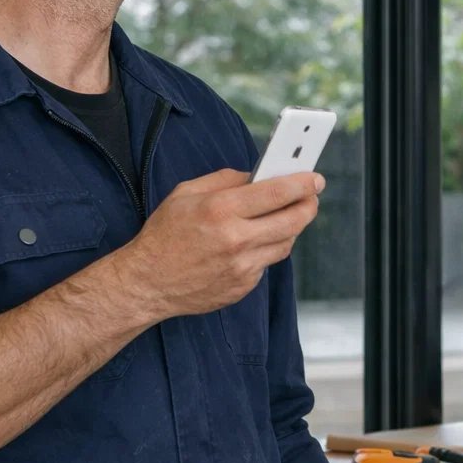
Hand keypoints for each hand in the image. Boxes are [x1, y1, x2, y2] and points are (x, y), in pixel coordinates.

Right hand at [117, 168, 322, 319]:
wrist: (147, 283)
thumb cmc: (164, 234)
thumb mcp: (186, 193)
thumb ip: (225, 179)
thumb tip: (257, 175)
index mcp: (221, 210)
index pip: (277, 192)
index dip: (302, 183)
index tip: (315, 178)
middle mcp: (236, 239)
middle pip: (293, 220)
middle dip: (309, 204)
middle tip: (312, 196)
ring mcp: (242, 267)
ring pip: (286, 243)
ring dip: (291, 227)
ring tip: (287, 214)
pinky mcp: (242, 287)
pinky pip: (267, 262)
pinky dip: (267, 248)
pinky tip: (258, 239)